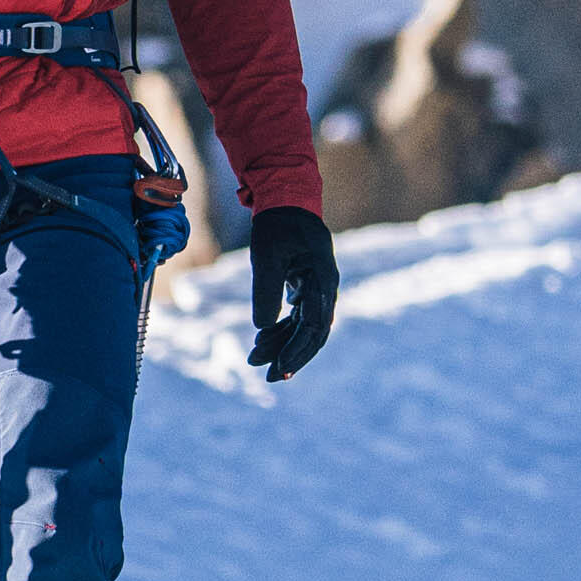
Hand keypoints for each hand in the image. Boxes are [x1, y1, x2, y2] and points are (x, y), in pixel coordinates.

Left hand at [247, 206, 337, 382]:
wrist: (285, 202)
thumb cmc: (278, 226)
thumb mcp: (267, 256)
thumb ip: (266, 290)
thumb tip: (262, 328)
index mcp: (323, 280)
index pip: (314, 326)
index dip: (298, 350)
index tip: (280, 368)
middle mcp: (325, 289)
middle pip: (313, 334)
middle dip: (291, 356)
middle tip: (270, 378)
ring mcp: (316, 290)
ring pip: (302, 328)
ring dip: (281, 345)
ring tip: (255, 361)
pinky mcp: (305, 289)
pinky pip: (296, 318)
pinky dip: (280, 331)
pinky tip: (261, 343)